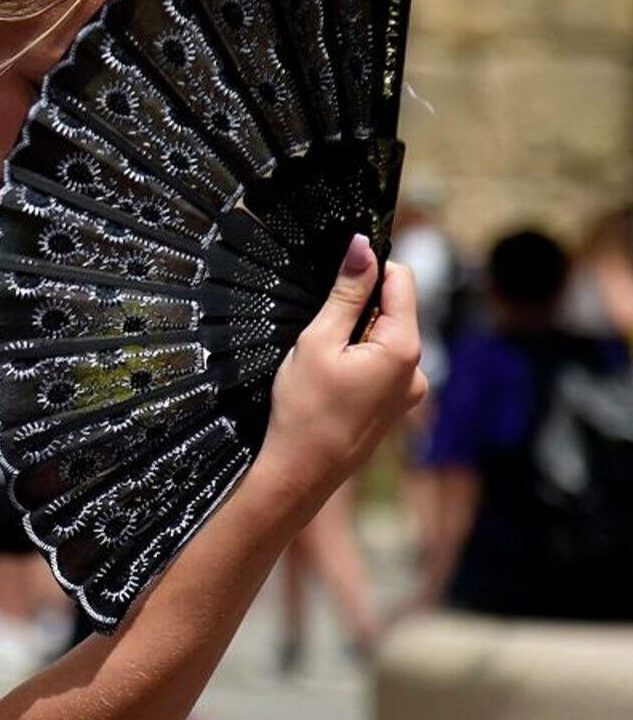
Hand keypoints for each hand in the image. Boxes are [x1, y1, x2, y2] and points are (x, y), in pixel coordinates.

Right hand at [252, 234, 426, 519]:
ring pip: (385, 337)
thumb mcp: (318, 341)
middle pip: (393, 309)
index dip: (367, 270)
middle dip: (357, 309)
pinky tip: (331, 381)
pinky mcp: (396, 405)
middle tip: (319, 333)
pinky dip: (358, 360)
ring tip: (321, 363)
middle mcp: (417, 368)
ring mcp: (409, 390)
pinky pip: (382, 364)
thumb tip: (362, 247)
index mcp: (404, 347)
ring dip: (356, 336)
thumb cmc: (304, 409)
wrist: (302, 472)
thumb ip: (346, 293)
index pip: (401, 280)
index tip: (334, 277)